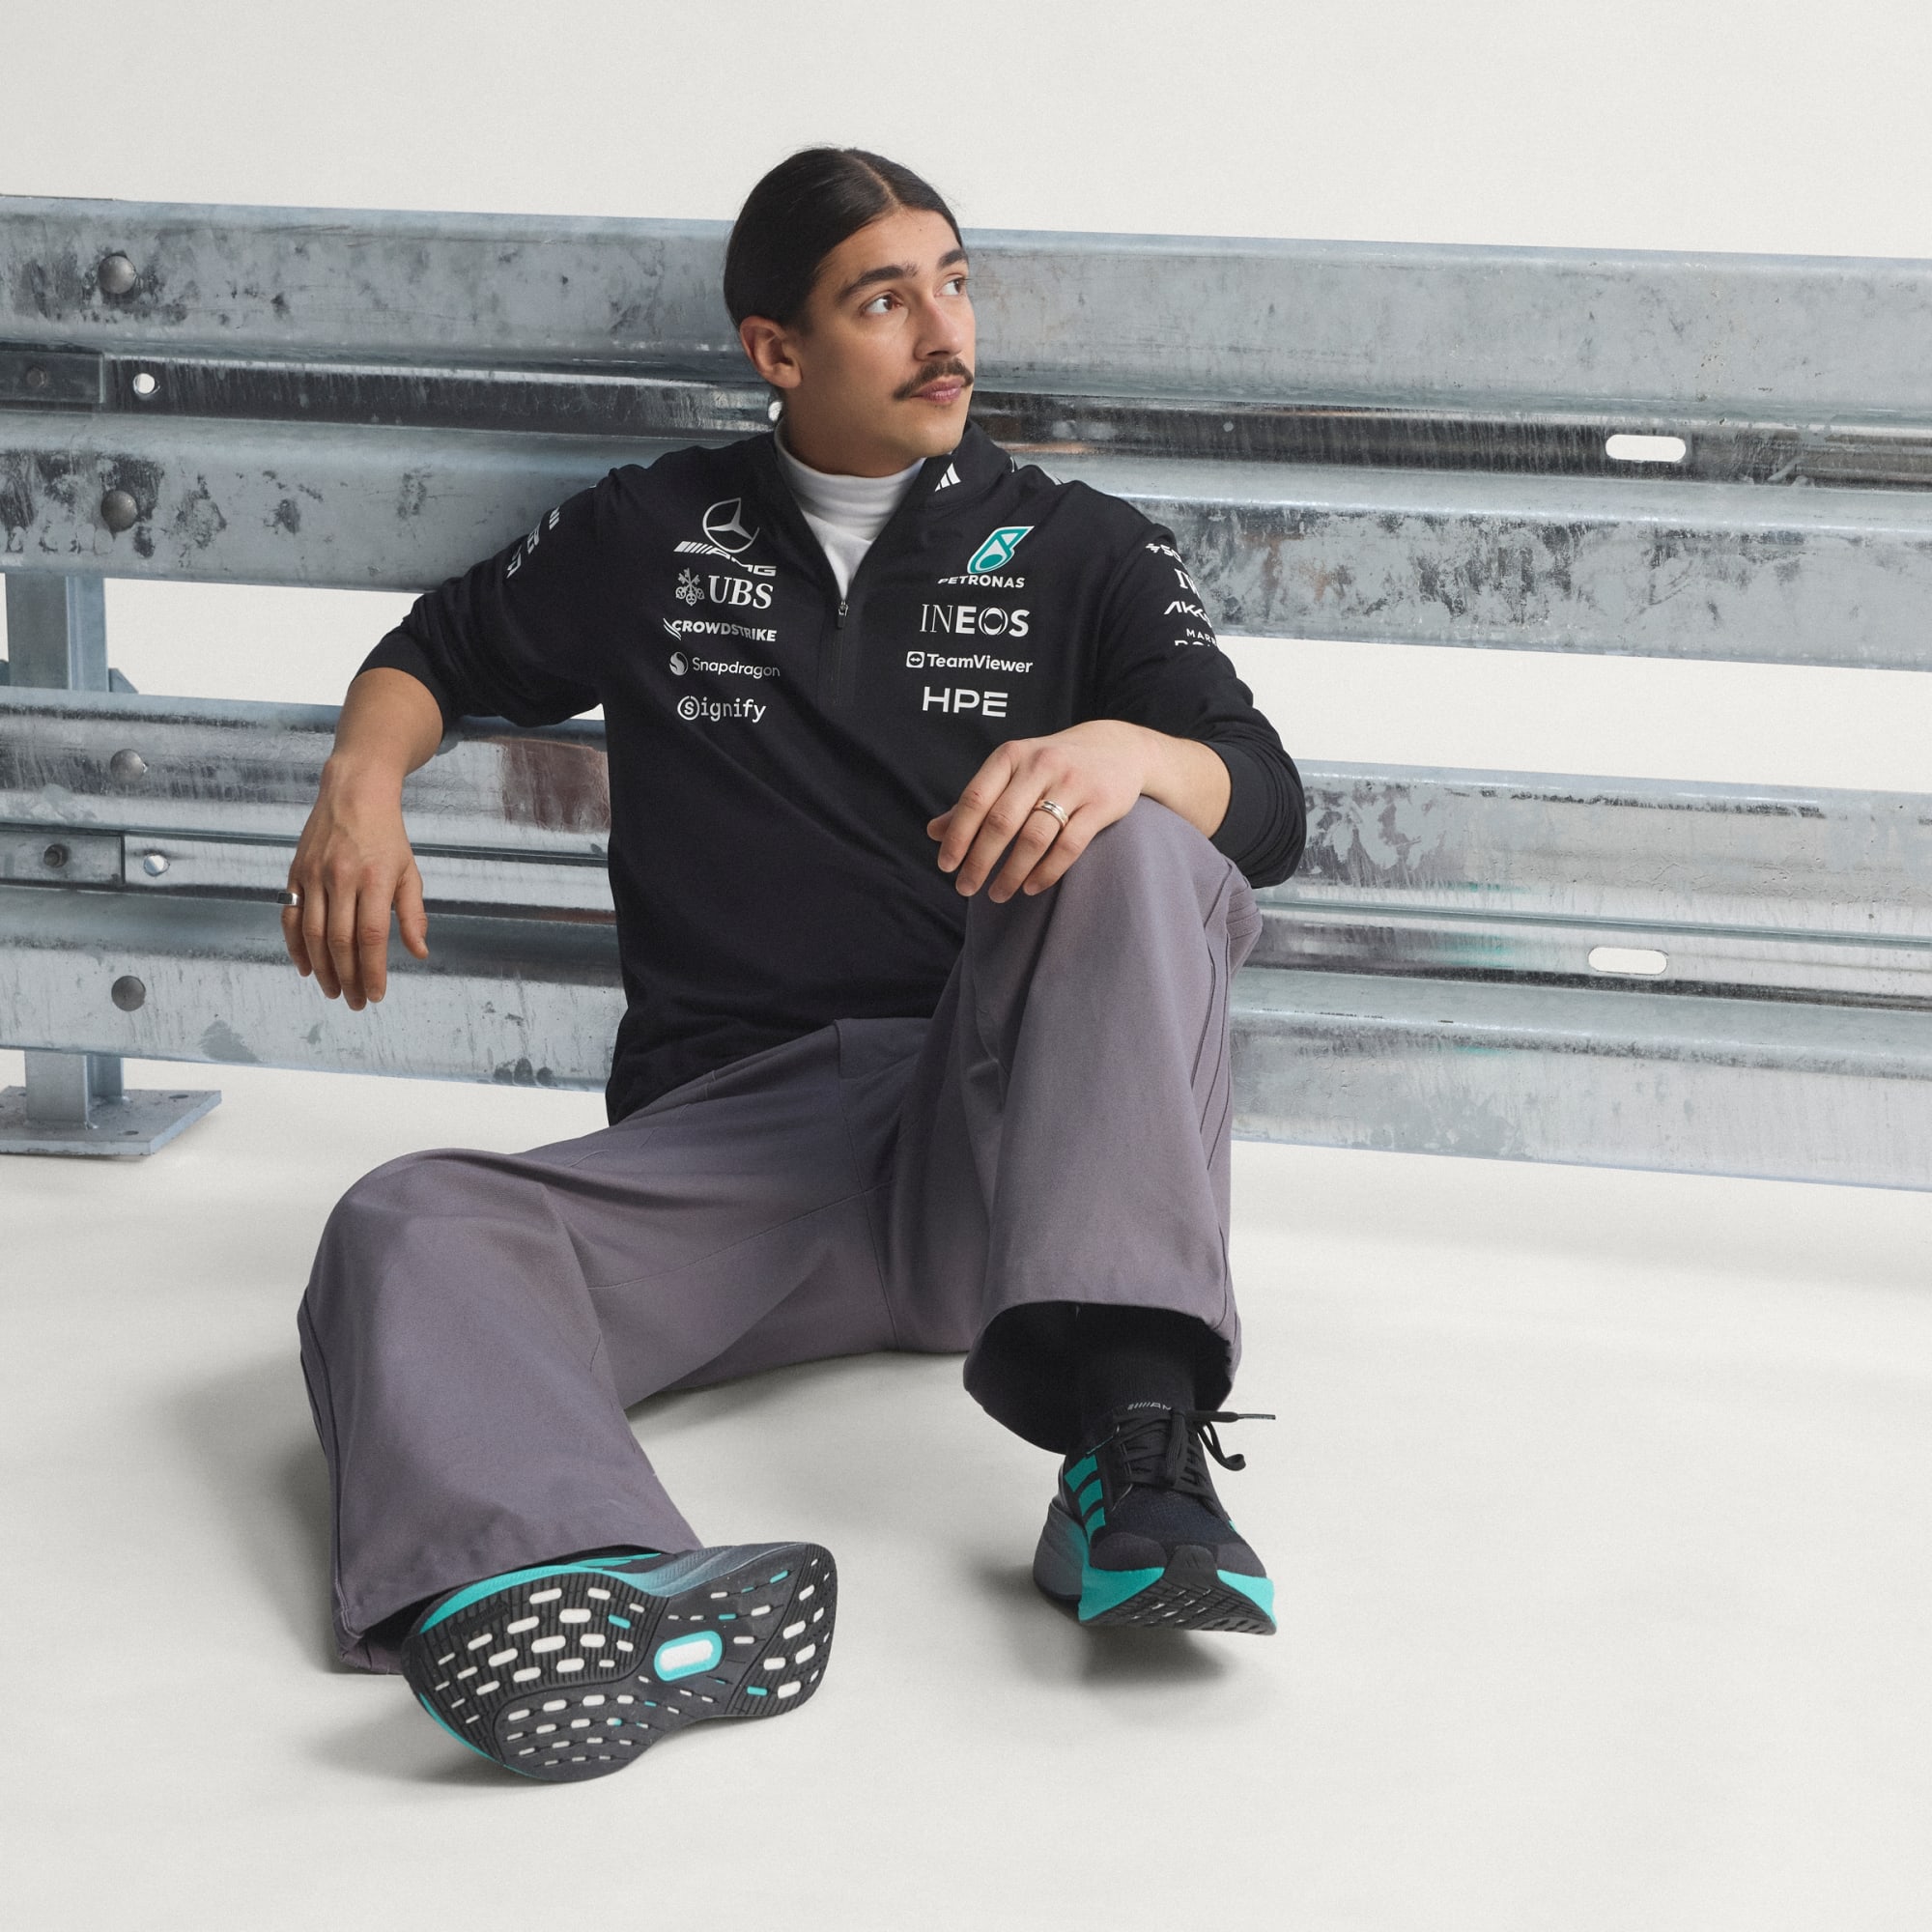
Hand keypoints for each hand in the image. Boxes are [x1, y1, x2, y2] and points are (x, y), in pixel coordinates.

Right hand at [281, 761, 429, 1008]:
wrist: (353, 793)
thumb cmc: (388, 836)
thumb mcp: (410, 871)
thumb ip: (412, 914)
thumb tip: (419, 952)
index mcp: (376, 879)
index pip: (372, 936)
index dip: (373, 971)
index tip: (377, 995)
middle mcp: (342, 878)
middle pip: (341, 941)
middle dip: (348, 978)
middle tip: (356, 1003)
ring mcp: (314, 875)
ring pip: (312, 933)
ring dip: (322, 969)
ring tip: (334, 992)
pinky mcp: (295, 872)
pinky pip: (290, 916)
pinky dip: (295, 946)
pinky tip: (306, 968)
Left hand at [927, 720, 1160, 901]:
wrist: (1117, 749)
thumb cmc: (1052, 767)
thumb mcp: (1013, 772)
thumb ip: (977, 801)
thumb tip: (934, 832)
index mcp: (1011, 756)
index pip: (975, 799)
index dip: (957, 836)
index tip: (946, 866)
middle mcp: (1040, 765)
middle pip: (1001, 822)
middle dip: (979, 861)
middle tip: (965, 888)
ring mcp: (1072, 784)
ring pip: (1034, 838)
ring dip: (1011, 873)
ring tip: (997, 894)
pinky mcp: (1101, 804)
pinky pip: (1068, 846)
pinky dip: (1046, 872)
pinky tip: (1030, 887)